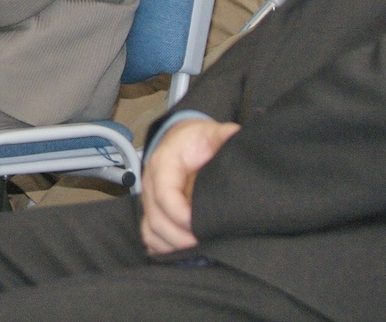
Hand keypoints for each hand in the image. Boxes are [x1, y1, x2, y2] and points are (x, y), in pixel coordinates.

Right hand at [140, 118, 239, 254]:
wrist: (181, 139)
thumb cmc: (197, 140)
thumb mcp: (211, 132)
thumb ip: (223, 134)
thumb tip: (236, 135)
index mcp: (163, 163)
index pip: (165, 194)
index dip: (182, 215)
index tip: (204, 227)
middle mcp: (150, 183)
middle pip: (155, 218)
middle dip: (179, 237)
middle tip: (206, 246)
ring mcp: (149, 199)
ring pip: (150, 230)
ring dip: (171, 245)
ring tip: (197, 252)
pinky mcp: (152, 210)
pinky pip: (149, 234)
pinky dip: (162, 247)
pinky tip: (181, 253)